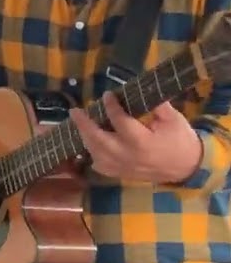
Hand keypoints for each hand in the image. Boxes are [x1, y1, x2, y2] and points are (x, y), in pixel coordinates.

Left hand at [69, 91, 201, 183]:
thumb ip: (157, 105)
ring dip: (84, 137)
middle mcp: (127, 155)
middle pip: (97, 139)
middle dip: (84, 124)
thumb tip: (140, 89)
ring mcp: (122, 167)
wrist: (187, 167)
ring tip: (78, 122)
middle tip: (74, 111)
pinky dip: (91, 153)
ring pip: (94, 152)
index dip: (111, 106)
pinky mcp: (121, 174)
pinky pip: (99, 165)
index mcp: (141, 141)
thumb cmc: (180, 140)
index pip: (119, 120)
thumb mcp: (174, 119)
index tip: (106, 95)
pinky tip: (87, 142)